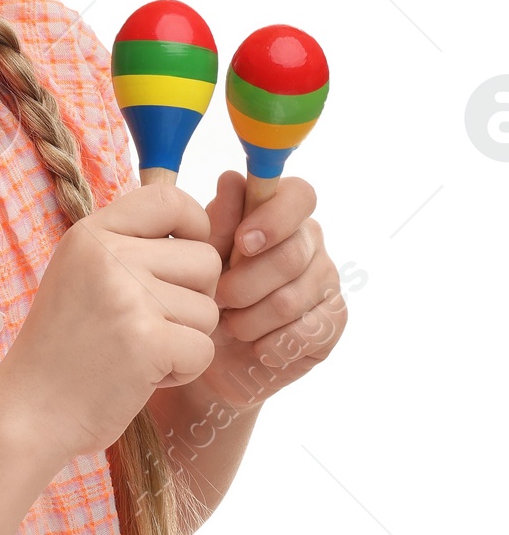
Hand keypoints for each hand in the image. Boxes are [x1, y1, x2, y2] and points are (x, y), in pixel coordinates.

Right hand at [0, 179, 220, 476]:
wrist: (29, 409)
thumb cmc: (63, 346)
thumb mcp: (82, 275)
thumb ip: (128, 248)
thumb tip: (198, 229)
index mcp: (91, 234)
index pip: (169, 199)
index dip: (195, 225)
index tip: (184, 260)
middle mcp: (108, 255)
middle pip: (205, 259)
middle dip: (195, 297)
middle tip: (156, 324)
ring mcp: (127, 296)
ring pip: (209, 309)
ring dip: (186, 339)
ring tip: (140, 352)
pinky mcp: (146, 341)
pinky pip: (204, 349)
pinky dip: (183, 371)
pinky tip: (144, 376)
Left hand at [180, 171, 347, 416]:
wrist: (212, 353)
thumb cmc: (205, 291)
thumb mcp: (201, 255)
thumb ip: (218, 221)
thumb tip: (232, 180)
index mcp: (279, 211)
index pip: (299, 195)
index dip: (274, 219)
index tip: (243, 244)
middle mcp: (310, 240)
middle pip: (290, 255)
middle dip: (244, 283)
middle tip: (218, 298)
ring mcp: (327, 279)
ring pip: (291, 298)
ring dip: (250, 318)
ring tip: (230, 324)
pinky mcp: (334, 320)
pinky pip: (306, 332)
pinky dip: (270, 343)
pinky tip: (255, 346)